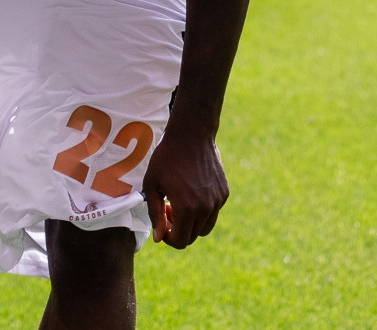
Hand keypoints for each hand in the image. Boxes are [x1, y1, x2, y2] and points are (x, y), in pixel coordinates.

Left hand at [142, 126, 228, 248]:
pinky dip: (202, 211)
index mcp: (187, 208)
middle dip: (178, 230)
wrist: (191, 135)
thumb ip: (155, 215)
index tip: (162, 225)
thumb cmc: (167, 158)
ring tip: (179, 203)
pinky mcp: (224, 193)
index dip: (168, 239)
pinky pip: (213, 212)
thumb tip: (159, 238)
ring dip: (191, 223)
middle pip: (193, 237)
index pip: (181, 241)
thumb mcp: (152, 185)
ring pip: (205, 227)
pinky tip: (191, 192)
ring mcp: (218, 201)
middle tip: (168, 210)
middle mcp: (206, 208)